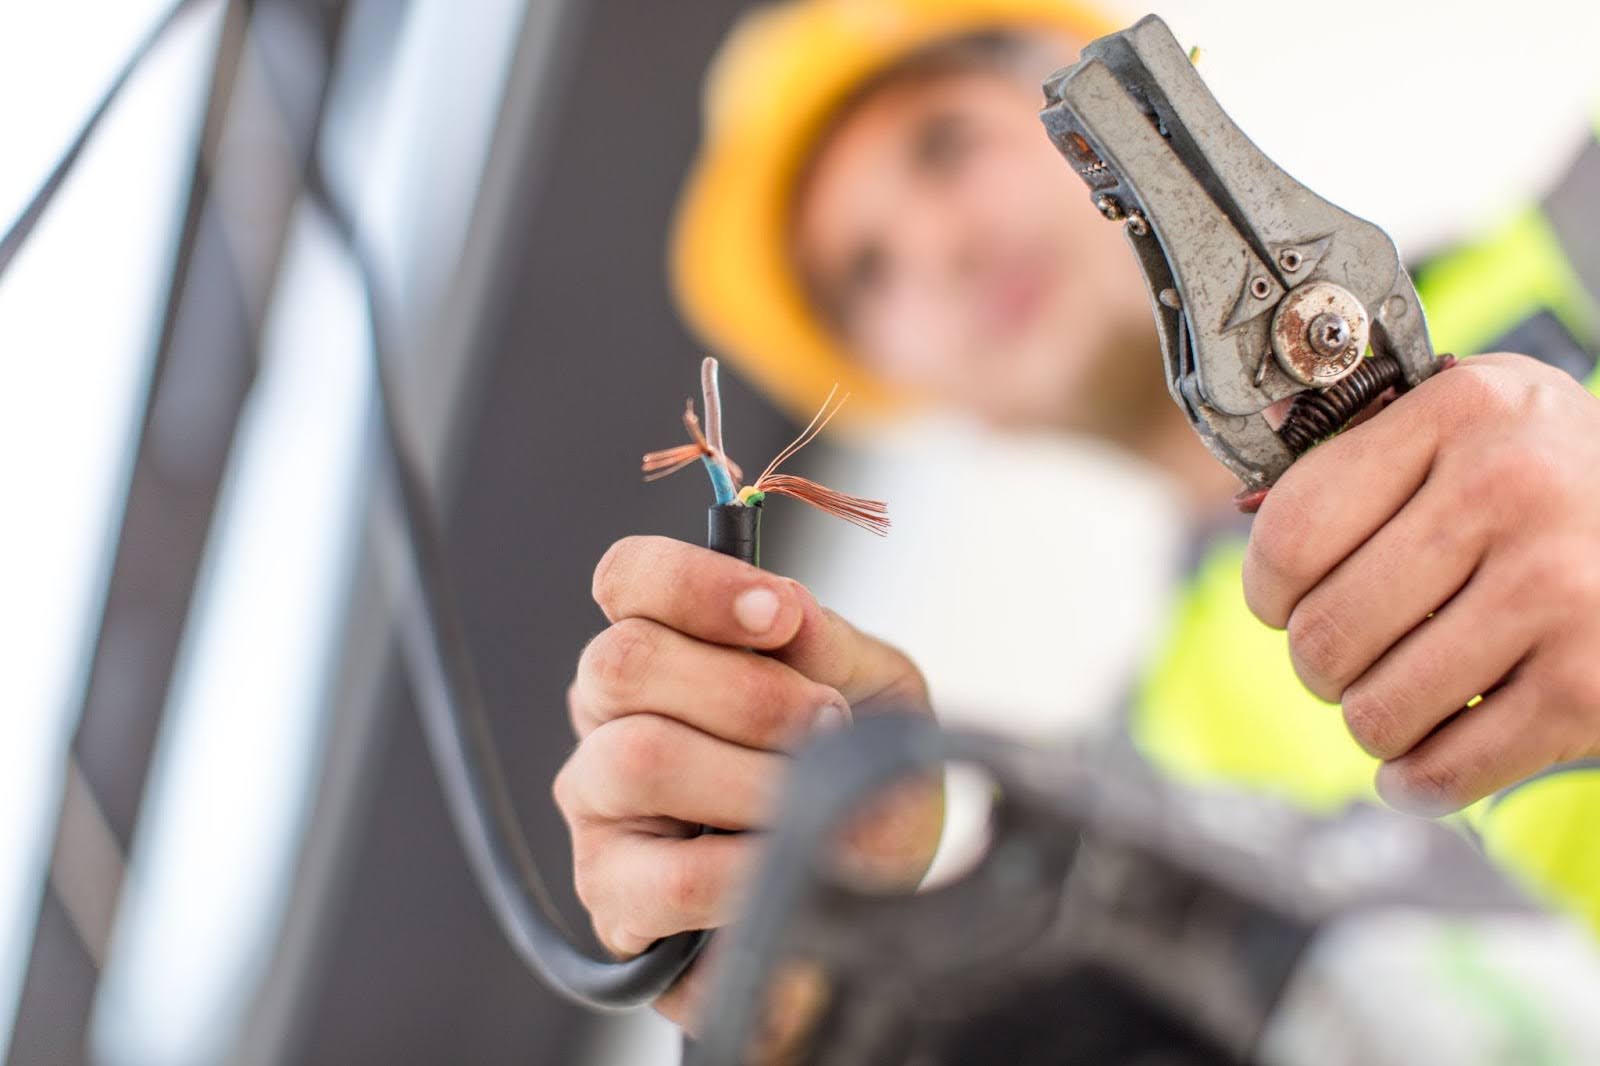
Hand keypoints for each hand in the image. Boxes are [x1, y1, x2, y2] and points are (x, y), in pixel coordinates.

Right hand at [554, 536, 939, 1037]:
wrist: (874, 883)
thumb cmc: (856, 768)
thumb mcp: (871, 687)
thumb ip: (825, 643)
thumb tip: (785, 607)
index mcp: (662, 644)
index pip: (628, 578)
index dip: (695, 585)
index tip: (781, 615)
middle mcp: (609, 714)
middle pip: (624, 661)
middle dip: (747, 692)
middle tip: (827, 723)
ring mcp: (597, 804)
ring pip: (641, 759)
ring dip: (754, 779)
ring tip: (813, 802)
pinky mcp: (613, 896)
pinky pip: (674, 876)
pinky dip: (753, 869)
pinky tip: (789, 866)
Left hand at [1244, 354, 1599, 815]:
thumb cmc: (1554, 474)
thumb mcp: (1470, 423)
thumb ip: (1361, 454)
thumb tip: (1245, 513)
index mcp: (1461, 410)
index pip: (1291, 532)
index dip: (1265, 590)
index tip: (1281, 603)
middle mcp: (1511, 488)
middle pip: (1324, 632)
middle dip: (1319, 663)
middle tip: (1349, 656)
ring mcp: (1559, 588)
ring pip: (1375, 711)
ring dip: (1371, 721)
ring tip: (1399, 695)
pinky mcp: (1591, 684)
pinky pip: (1447, 768)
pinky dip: (1418, 782)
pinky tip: (1421, 762)